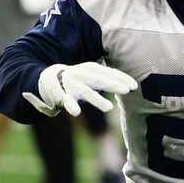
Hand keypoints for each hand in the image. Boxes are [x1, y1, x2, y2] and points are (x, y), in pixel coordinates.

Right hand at [23, 62, 137, 116]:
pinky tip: (76, 112)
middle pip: (99, 80)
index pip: (109, 73)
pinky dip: (71, 106)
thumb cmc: (79, 78)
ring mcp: (71, 85)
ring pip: (85, 92)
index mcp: (92, 69)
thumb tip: (133, 85)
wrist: (49, 77)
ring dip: (96, 99)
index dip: (121, 79)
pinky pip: (66, 101)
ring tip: (109, 108)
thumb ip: (110, 79)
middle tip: (127, 90)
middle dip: (113, 84)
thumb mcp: (94, 75)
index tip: (134, 86)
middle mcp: (82, 75)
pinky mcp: (60, 95)